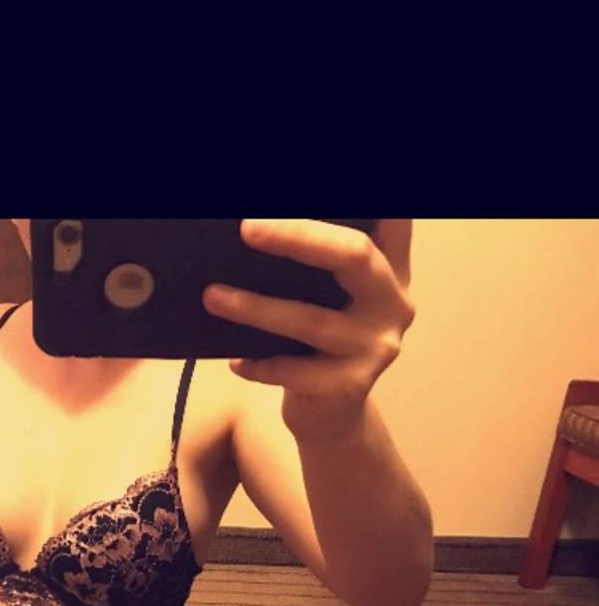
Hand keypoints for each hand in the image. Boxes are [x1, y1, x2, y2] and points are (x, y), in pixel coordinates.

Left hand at [202, 219, 416, 440]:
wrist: (332, 412)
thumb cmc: (317, 340)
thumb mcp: (325, 293)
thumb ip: (311, 261)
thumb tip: (252, 226)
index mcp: (388, 267)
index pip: (392, 219)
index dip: (376, 204)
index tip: (335, 193)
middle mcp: (392, 300)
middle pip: (354, 254)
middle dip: (298, 236)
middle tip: (248, 228)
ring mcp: (376, 345)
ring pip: (312, 320)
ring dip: (256, 308)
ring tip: (213, 296)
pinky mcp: (353, 385)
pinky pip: (296, 371)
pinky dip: (260, 363)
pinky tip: (235, 359)